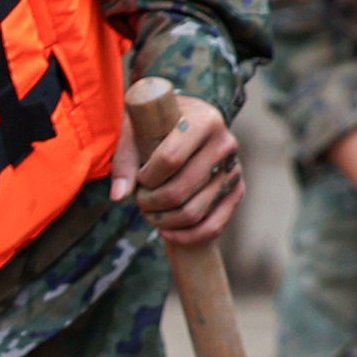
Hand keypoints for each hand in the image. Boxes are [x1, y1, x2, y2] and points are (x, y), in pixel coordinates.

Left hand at [113, 93, 242, 247]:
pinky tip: (167, 232)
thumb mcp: (135, 131)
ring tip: (150, 212)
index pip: (170, 159)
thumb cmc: (156, 125)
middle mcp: (225, 144)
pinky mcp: (236, 190)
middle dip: (150, 203)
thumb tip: (119, 196)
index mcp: (203, 120)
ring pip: (194, 212)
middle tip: (140, 200)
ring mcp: (234, 169)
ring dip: (163, 221)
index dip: (146, 177)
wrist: (185, 121)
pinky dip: (187, 236)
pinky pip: (213, 226)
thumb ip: (125, 162)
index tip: (139, 178)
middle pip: (180, 190)